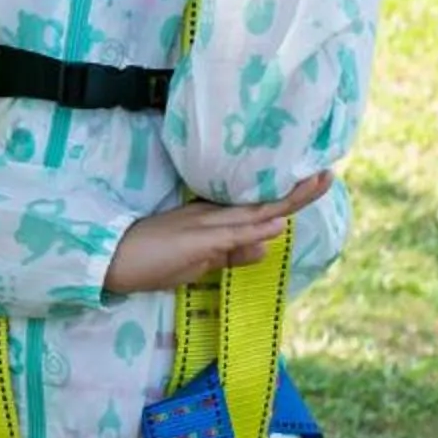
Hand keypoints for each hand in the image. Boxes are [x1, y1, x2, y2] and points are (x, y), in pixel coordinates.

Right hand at [102, 172, 332, 294]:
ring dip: (287, 202)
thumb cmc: (148, 259)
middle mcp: (212, 217)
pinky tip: (276, 221)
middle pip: (263, 205)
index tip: (312, 184)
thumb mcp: (198, 261)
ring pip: (253, 213)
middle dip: (297, 194)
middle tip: (327, 175)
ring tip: (317, 183)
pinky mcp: (195, 240)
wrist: (110, 260)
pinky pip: (231, 233)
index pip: (257, 208)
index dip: (285, 198)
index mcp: (213, 220)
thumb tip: (267, 244)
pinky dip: (255, 226)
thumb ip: (231, 253)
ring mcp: (204, 227)